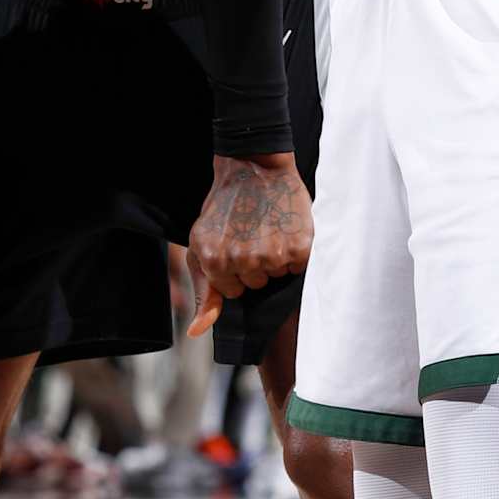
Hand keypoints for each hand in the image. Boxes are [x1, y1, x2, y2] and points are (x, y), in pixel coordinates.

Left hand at [184, 152, 312, 336]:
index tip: (237, 245)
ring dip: (276, 257)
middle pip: (257, 285)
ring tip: (269, 228)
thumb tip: (198, 331)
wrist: (253, 166)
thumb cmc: (225, 207)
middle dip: (256, 264)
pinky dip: (296, 251)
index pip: (235, 292)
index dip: (237, 271)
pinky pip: (299, 267)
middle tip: (253, 233)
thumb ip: (204, 291)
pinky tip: (285, 229)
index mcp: (214, 262)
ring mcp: (272, 254)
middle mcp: (242, 261)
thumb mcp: (201, 245)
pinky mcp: (299, 246)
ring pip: (278, 276)